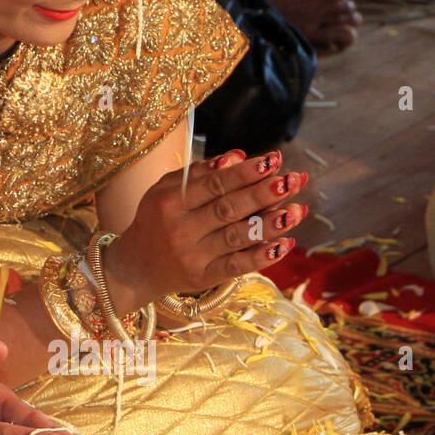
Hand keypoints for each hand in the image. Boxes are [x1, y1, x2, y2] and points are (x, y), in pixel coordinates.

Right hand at [105, 149, 308, 305]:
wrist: (136, 266)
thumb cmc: (156, 220)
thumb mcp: (164, 189)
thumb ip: (198, 172)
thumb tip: (237, 156)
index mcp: (170, 202)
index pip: (213, 184)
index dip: (245, 172)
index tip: (273, 160)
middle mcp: (180, 229)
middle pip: (228, 208)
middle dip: (263, 193)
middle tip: (292, 180)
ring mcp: (193, 255)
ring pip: (237, 237)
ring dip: (270, 223)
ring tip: (298, 210)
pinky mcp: (203, 277)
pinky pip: (237, 266)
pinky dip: (262, 256)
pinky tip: (285, 244)